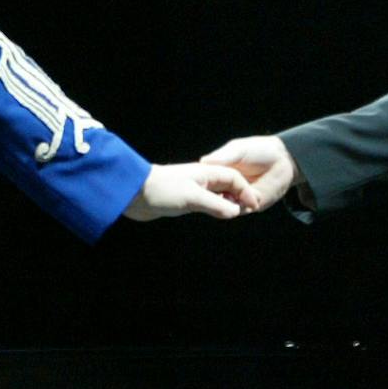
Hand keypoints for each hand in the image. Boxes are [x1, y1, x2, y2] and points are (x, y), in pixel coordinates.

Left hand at [123, 163, 261, 221]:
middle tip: (248, 211)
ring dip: (227, 203)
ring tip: (236, 214)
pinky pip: (206, 203)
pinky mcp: (183, 200)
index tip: (254, 204)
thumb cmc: (162, 189)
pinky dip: (215, 208)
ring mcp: (192, 189)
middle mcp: (201, 179)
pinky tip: (217, 215)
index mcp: (205, 172)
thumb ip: (215, 205)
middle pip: (227, 185)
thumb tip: (235, 212)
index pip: (234, 178)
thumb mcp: (192, 198)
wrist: (133, 192)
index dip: (245, 190)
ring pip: (217, 195)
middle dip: (239, 196)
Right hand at [199, 135, 302, 212]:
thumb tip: (203, 161)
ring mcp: (239, 196)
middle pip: (214, 196)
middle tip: (209, 195)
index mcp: (220, 171)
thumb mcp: (238, 150)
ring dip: (225, 203)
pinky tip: (239, 202)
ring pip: (227, 205)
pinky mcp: (252, 204)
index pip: (206, 181)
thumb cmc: (260, 150)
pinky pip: (242, 209)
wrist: (284, 159)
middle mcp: (227, 186)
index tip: (197, 184)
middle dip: (211, 197)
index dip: (201, 184)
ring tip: (225, 198)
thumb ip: (223, 156)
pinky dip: (239, 207)